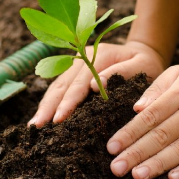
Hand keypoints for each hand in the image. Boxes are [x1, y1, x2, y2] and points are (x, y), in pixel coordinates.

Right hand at [28, 41, 164, 126]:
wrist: (141, 52)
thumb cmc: (145, 62)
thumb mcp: (142, 65)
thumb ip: (122, 72)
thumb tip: (95, 86)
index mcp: (99, 55)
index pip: (80, 82)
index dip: (68, 101)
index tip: (58, 119)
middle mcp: (83, 57)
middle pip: (62, 83)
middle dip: (49, 105)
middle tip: (36, 126)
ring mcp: (77, 62)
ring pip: (57, 84)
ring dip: (46, 104)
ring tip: (34, 123)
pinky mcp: (75, 70)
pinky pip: (60, 85)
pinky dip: (51, 100)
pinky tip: (44, 113)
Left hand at [107, 64, 178, 178]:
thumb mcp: (175, 73)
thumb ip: (155, 89)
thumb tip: (136, 109)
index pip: (150, 116)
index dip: (129, 133)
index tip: (112, 147)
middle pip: (162, 135)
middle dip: (137, 153)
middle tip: (117, 167)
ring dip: (158, 165)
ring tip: (137, 176)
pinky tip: (172, 178)